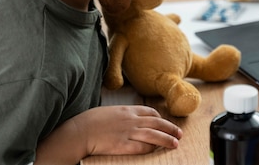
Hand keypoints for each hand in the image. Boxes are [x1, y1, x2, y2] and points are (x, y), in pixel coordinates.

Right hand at [35, 105, 181, 163]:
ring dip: (167, 139)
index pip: (150, 112)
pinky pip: (142, 146)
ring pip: (154, 135)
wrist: (79, 131)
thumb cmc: (89, 122)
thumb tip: (124, 118)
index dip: (160, 118)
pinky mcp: (123, 145)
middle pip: (157, 123)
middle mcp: (131, 119)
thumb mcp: (108, 112)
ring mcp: (128, 132)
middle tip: (179, 133)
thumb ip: (119, 115)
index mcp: (127, 110)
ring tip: (175, 143)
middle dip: (170, 128)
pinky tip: (157, 150)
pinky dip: (151, 148)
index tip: (164, 123)